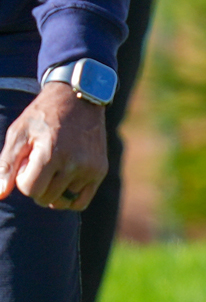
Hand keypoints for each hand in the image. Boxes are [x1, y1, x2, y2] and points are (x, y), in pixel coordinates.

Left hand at [0, 84, 108, 210]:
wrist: (78, 99)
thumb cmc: (43, 116)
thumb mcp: (19, 134)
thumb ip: (6, 165)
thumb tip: (0, 194)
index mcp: (52, 155)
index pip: (30, 189)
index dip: (22, 178)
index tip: (27, 161)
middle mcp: (75, 164)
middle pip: (45, 197)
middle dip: (36, 185)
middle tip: (40, 163)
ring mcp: (90, 168)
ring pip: (62, 200)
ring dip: (53, 190)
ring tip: (54, 168)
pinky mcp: (100, 170)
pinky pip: (81, 201)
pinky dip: (69, 200)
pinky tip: (63, 186)